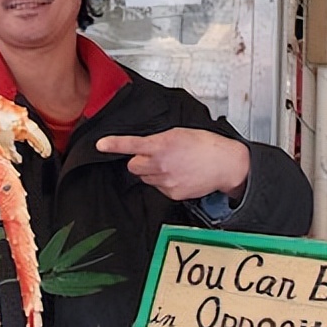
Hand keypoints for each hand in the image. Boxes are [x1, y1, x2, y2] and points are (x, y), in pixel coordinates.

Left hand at [95, 128, 249, 201]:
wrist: (225, 164)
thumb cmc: (205, 145)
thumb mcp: (179, 133)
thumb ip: (158, 140)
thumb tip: (145, 146)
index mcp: (161, 145)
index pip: (131, 145)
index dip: (114, 145)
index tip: (101, 145)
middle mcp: (161, 164)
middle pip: (133, 166)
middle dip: (140, 161)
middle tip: (156, 157)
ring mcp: (165, 181)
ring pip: (145, 178)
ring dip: (152, 172)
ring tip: (173, 165)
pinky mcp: (172, 193)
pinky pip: (158, 188)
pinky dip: (164, 182)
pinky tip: (179, 175)